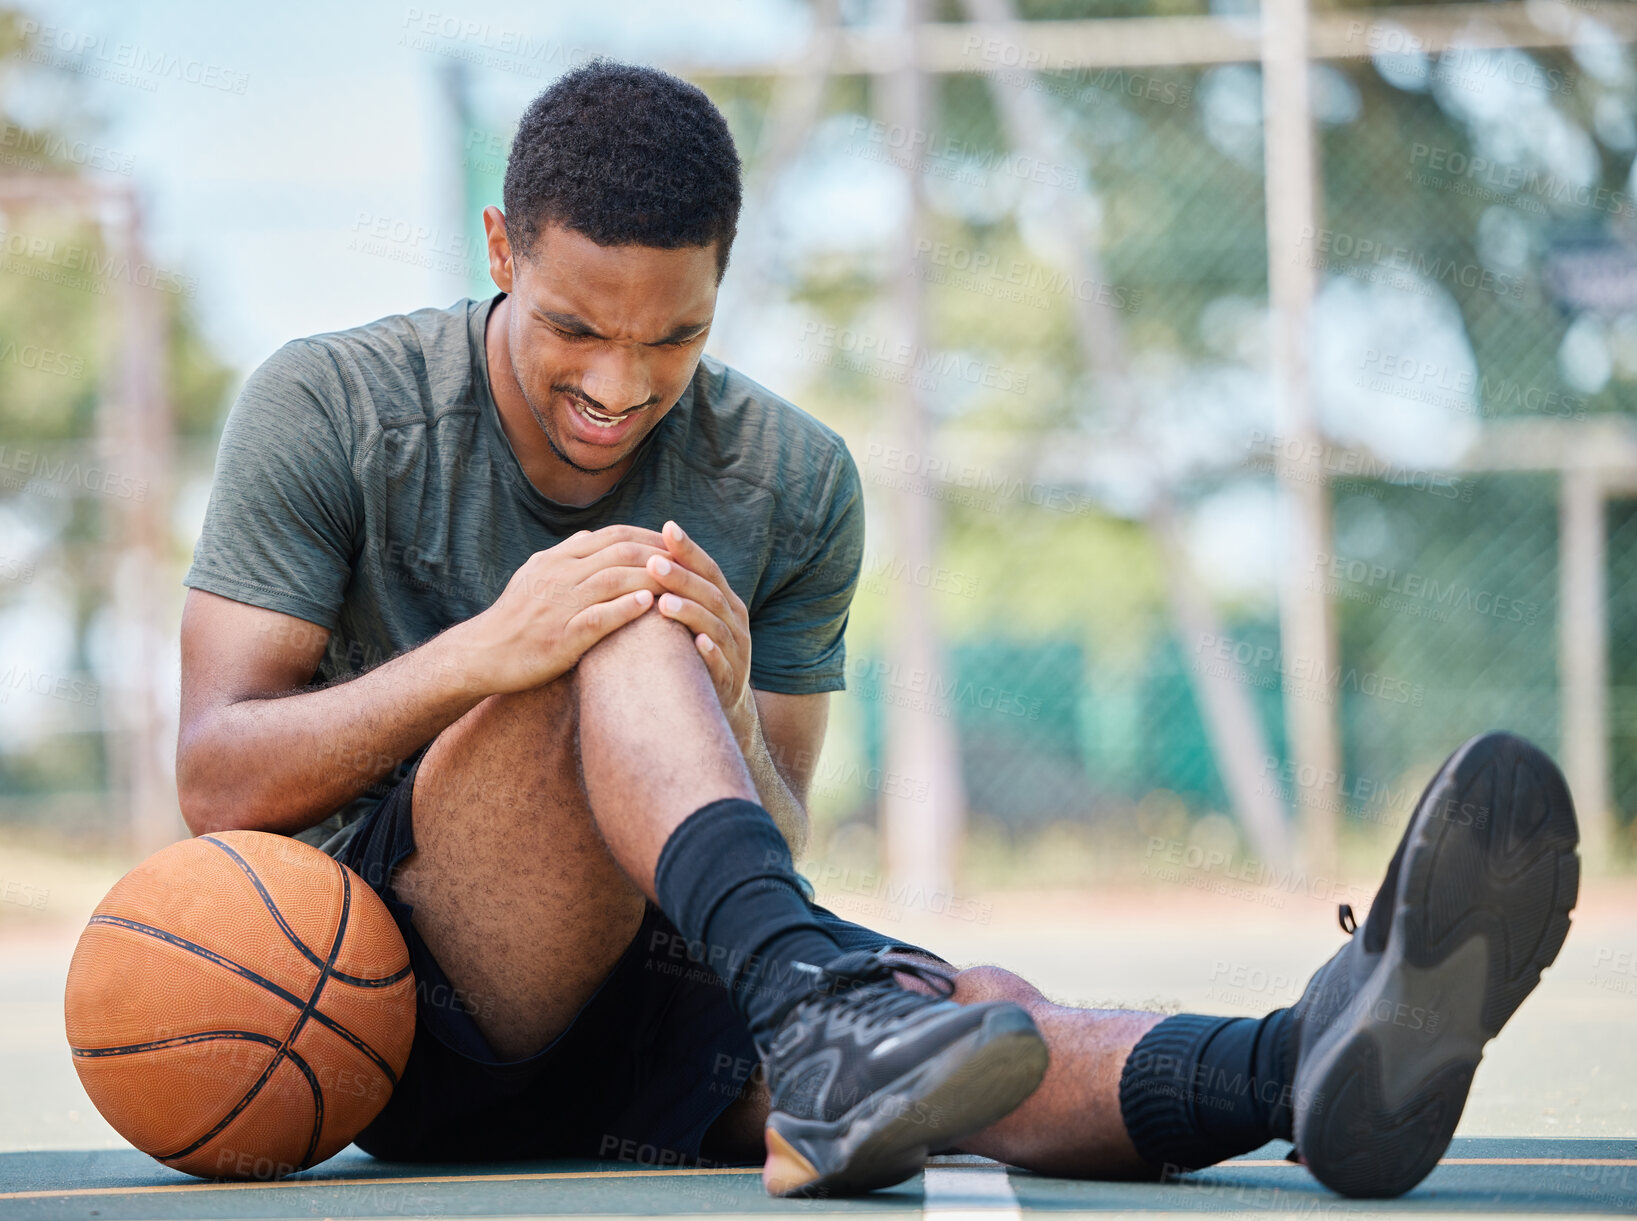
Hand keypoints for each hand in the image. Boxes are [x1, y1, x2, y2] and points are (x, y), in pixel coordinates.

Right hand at [461, 525, 671, 694]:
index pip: (614, 535)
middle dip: (660, 555)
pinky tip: (650, 607)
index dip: (650, 538)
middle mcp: (561, 575)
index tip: (677, 545)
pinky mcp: (561, 636)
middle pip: (621, 552)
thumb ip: (565, 555)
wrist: (482, 653)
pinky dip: (625, 609)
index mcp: (559, 558)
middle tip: (690, 563)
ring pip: (614, 580)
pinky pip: (598, 617)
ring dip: (652, 579)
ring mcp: (560, 604)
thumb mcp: (535, 575)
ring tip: (681, 583)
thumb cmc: (515, 617)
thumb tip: (589, 534)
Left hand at [646, 521, 754, 739]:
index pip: (707, 568)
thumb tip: (639, 550)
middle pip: (710, 593)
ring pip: (715, 626)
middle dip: (682, 577)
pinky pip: (722, 664)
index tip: (667, 527)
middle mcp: (734, 620)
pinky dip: (711, 653)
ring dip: (691, 612)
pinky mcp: (730, 680)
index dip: (689, 549)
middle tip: (654, 563)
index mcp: (724, 600)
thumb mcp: (692, 616)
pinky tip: (697, 643)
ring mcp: (736, 650)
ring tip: (664, 603)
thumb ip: (676, 588)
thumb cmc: (694, 652)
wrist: (721, 705)